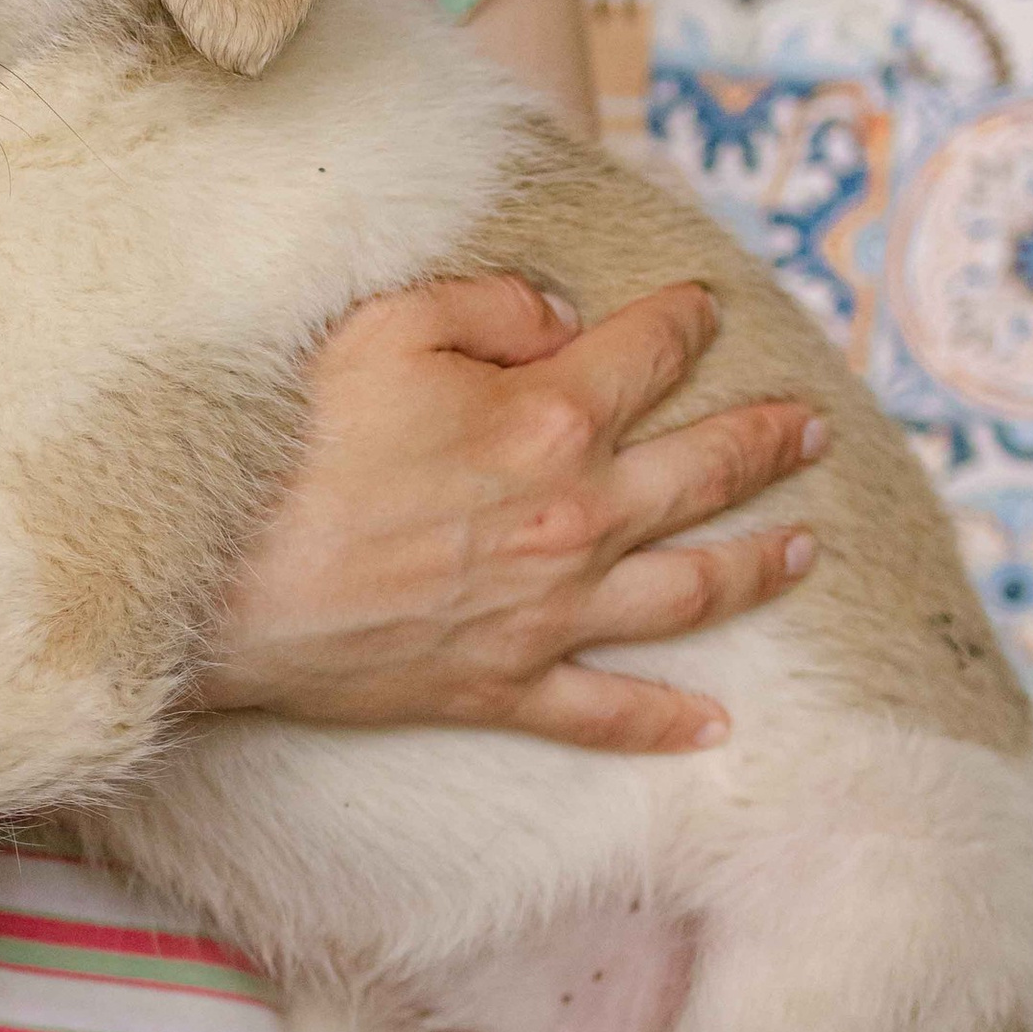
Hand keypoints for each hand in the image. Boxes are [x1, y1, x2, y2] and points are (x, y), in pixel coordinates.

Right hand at [202, 274, 824, 755]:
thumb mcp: (382, 325)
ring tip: (806, 551)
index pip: (650, 355)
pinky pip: (606, 713)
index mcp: (549, 417)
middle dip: (766, 443)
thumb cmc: (290, 446)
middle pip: (703, 473)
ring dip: (758, 567)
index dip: (687, 323)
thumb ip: (489, 306)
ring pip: (688, 591)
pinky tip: (716, 725)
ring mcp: (548, 611)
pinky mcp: (505, 685)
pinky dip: (666, 722)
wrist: (223, 583)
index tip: (708, 310)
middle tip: (809, 431)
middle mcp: (574, 516)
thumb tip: (563, 318)